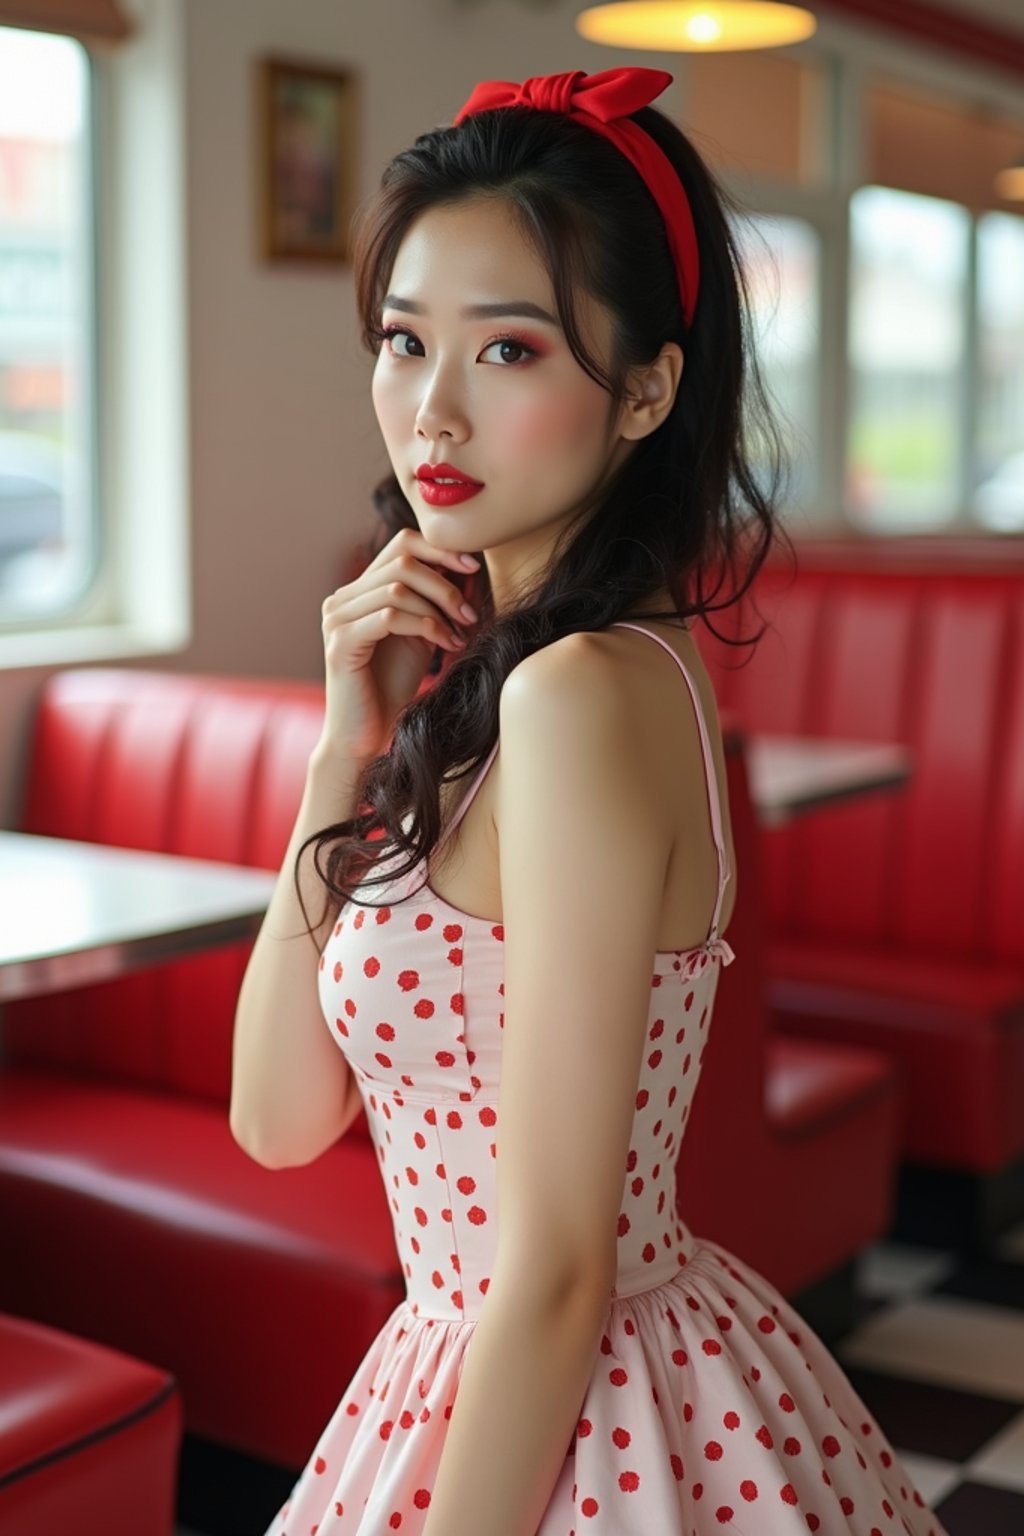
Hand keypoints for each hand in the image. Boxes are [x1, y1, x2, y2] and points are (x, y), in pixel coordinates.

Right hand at [318, 526, 479, 762]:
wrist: (365, 735)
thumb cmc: (392, 687)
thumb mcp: (419, 634)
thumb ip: (431, 601)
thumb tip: (465, 567)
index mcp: (358, 591)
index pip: (400, 544)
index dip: (440, 549)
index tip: (474, 568)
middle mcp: (341, 599)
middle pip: (402, 561)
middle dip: (445, 585)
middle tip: (470, 613)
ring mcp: (337, 619)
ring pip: (397, 588)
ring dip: (438, 608)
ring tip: (460, 633)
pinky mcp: (341, 643)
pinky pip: (390, 617)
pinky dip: (426, 626)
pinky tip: (446, 645)